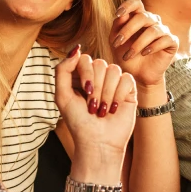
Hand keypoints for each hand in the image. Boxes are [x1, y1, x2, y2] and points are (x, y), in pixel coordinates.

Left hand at [55, 46, 137, 180]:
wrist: (98, 142)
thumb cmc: (78, 121)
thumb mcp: (62, 95)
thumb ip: (63, 70)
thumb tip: (76, 48)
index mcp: (80, 76)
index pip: (84, 58)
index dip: (86, 73)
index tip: (85, 92)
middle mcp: (97, 76)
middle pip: (100, 64)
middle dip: (97, 88)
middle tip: (93, 106)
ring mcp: (113, 82)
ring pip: (114, 70)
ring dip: (107, 94)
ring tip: (103, 110)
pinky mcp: (128, 90)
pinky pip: (127, 79)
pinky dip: (119, 95)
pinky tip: (115, 108)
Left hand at [110, 0, 178, 87]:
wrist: (137, 75)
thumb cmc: (126, 56)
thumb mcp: (116, 42)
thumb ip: (117, 27)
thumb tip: (121, 15)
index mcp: (138, 17)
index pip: (136, 3)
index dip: (128, 5)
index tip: (118, 14)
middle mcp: (152, 21)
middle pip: (143, 16)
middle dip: (128, 30)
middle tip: (117, 43)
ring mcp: (163, 31)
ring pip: (153, 30)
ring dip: (138, 43)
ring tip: (128, 55)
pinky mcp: (172, 42)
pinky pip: (165, 39)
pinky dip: (153, 46)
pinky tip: (144, 53)